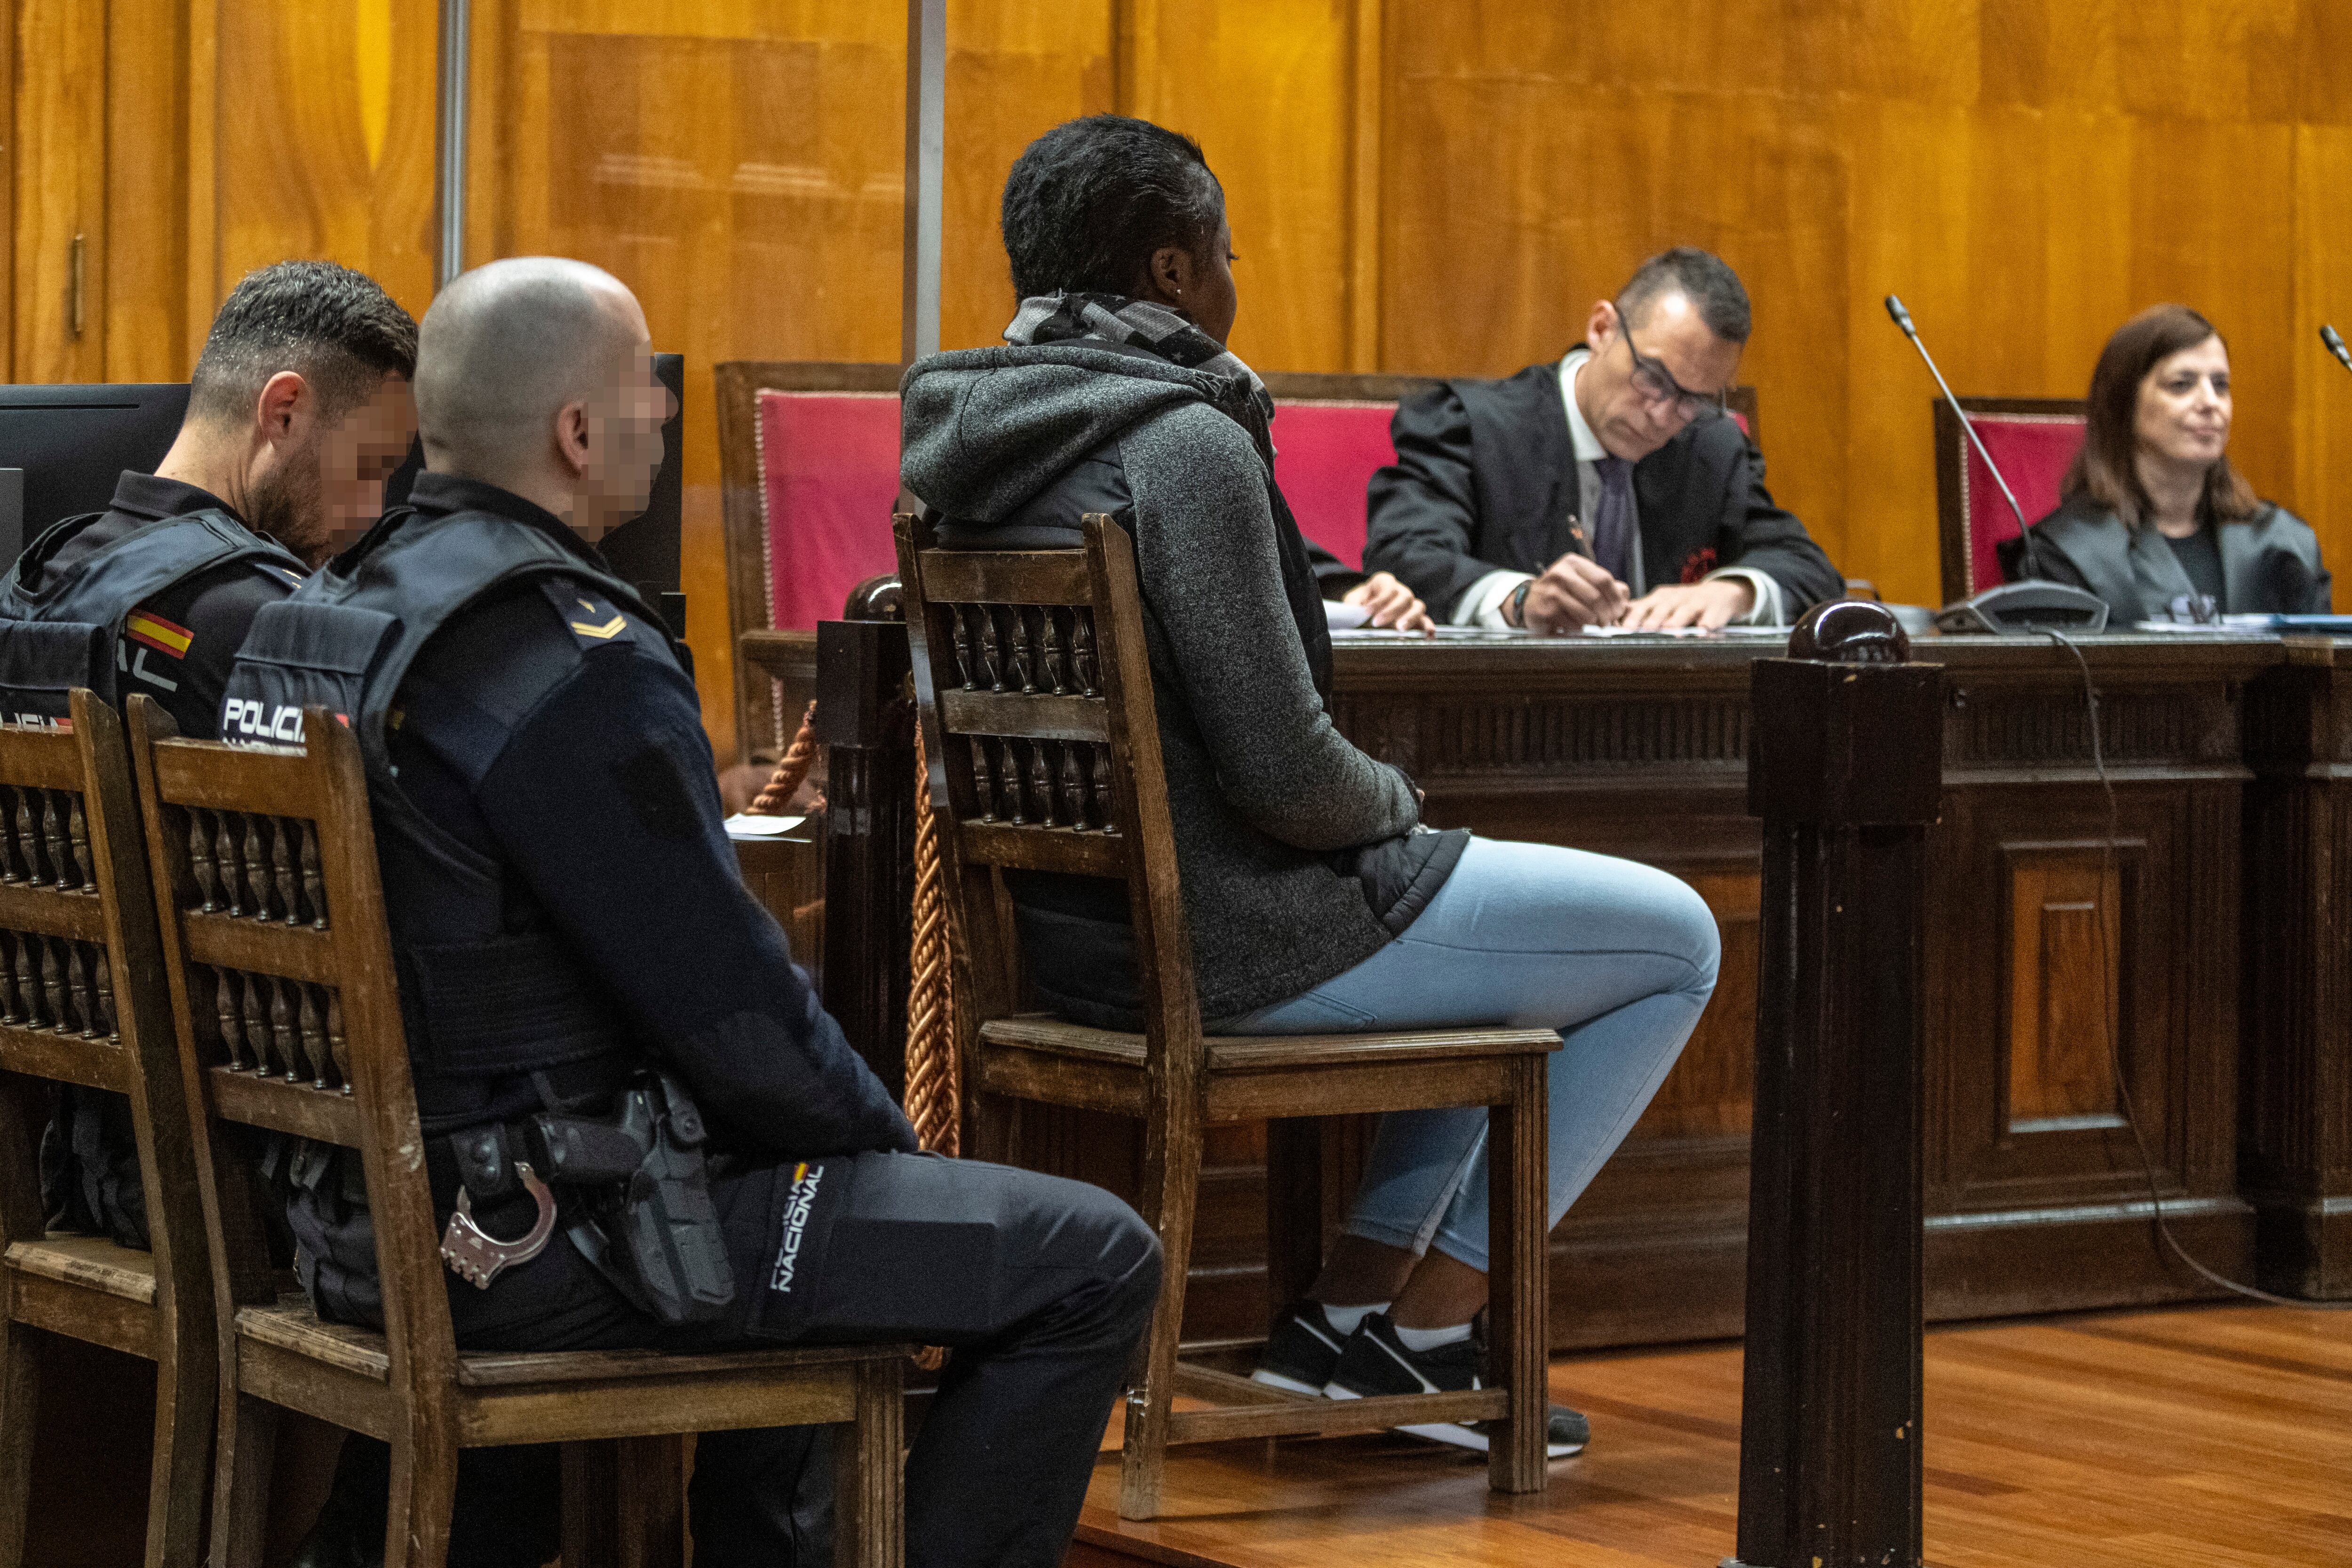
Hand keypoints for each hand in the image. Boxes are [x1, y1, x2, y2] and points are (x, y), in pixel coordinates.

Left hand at [1344, 572, 1434, 633]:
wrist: (1362, 614)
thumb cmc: (1358, 606)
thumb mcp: (1352, 602)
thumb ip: (1354, 606)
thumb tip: (1357, 614)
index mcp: (1384, 582)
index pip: (1387, 587)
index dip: (1378, 599)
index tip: (1366, 612)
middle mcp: (1400, 591)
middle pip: (1403, 596)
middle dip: (1391, 610)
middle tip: (1377, 623)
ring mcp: (1410, 605)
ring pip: (1417, 606)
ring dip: (1409, 618)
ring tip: (1399, 629)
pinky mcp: (1416, 619)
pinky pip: (1425, 620)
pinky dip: (1427, 626)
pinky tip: (1427, 634)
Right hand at [1520, 555, 1631, 633]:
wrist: (1529, 601)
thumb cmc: (1561, 592)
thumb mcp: (1582, 581)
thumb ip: (1605, 585)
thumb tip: (1624, 594)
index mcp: (1573, 563)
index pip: (1603, 579)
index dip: (1616, 598)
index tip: (1619, 610)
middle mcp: (1560, 573)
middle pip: (1596, 597)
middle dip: (1607, 614)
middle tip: (1608, 622)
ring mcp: (1551, 592)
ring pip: (1585, 612)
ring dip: (1594, 623)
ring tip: (1594, 624)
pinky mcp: (1545, 610)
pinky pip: (1572, 624)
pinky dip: (1578, 628)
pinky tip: (1576, 625)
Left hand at [1620, 578, 1754, 630]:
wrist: (1720, 593)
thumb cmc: (1682, 604)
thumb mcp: (1660, 603)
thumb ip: (1639, 611)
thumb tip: (1611, 621)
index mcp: (1659, 599)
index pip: (1643, 607)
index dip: (1633, 617)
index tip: (1623, 627)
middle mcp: (1676, 599)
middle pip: (1662, 609)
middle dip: (1653, 619)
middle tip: (1644, 630)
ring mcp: (1696, 603)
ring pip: (1685, 612)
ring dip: (1677, 622)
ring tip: (1670, 632)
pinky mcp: (1715, 610)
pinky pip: (1711, 618)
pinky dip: (1707, 625)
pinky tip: (1703, 632)